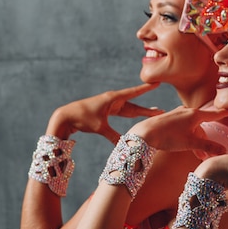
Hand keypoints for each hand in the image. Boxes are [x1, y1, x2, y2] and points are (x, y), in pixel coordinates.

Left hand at [46, 83, 163, 142]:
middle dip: (148, 108)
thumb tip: (126, 145)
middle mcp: (113, 101)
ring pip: (130, 110)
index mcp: (113, 99)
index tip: (157, 82)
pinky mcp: (106, 112)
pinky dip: (131, 115)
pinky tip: (138, 116)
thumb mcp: (99, 127)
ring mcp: (110, 106)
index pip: (134, 93)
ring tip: (155, 112)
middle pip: (135, 105)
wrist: (65, 116)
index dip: (146, 89)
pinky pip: (123, 113)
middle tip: (162, 111)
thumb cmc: (81, 118)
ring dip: (142, 112)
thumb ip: (113, 136)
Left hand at [127, 106, 227, 156]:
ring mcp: (177, 114)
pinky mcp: (169, 118)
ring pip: (193, 127)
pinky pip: (184, 127)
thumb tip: (224, 151)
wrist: (144, 133)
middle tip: (206, 155)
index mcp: (195, 115)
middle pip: (202, 126)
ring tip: (197, 155)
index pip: (214, 114)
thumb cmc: (168, 136)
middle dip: (206, 141)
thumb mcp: (190, 143)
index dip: (223, 114)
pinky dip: (188, 136)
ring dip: (196, 141)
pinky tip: (185, 145)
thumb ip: (207, 147)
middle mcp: (187, 111)